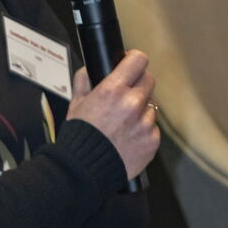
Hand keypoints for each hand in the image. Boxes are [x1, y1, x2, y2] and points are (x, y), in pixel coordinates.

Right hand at [66, 50, 159, 178]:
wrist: (85, 168)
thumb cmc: (79, 135)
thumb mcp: (75, 103)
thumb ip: (83, 80)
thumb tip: (89, 68)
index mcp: (112, 90)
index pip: (138, 60)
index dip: (134, 59)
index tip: (131, 62)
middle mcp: (132, 103)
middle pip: (149, 80)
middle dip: (139, 83)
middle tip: (127, 93)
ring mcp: (144, 123)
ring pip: (151, 105)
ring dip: (141, 109)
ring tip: (123, 122)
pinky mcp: (152, 140)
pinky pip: (152, 127)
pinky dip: (143, 129)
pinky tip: (128, 136)